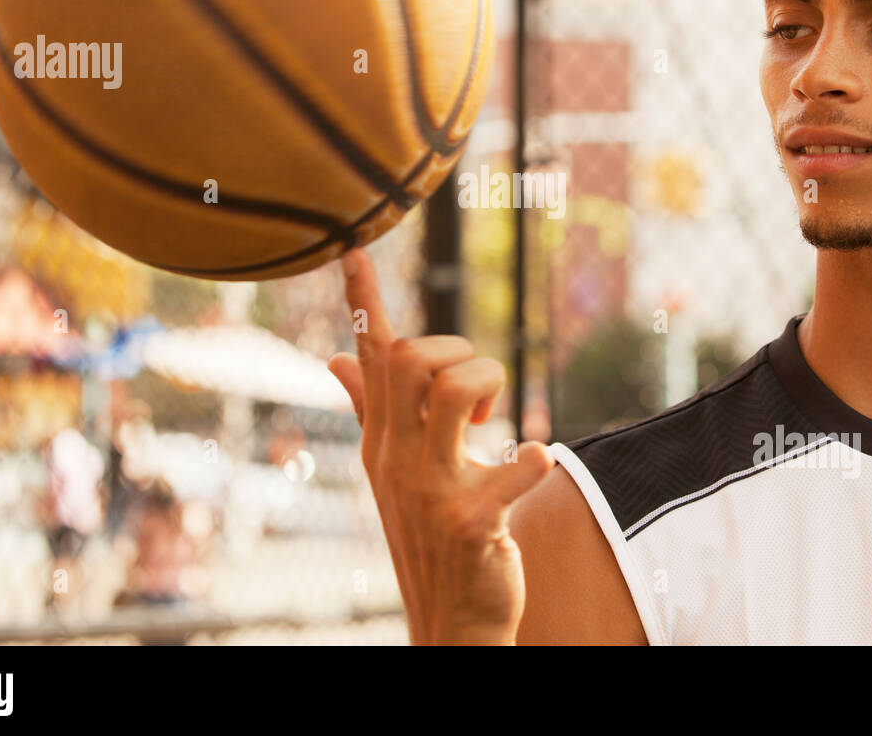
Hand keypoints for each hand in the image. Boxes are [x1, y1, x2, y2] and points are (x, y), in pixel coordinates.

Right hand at [327, 248, 554, 644]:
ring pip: (456, 389)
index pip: (369, 358)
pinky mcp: (471, 522)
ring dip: (493, 388)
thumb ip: (370, 411)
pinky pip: (514, 466)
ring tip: (497, 426)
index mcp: (381, 440)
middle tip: (479, 399)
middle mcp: (397, 458)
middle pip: (415, 357)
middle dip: (461, 353)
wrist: (451, 622)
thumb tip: (335, 360)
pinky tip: (536, 462)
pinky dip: (535, 458)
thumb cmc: (430, 536)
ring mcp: (430, 490)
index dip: (365, 301)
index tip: (356, 248)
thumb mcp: (393, 472)